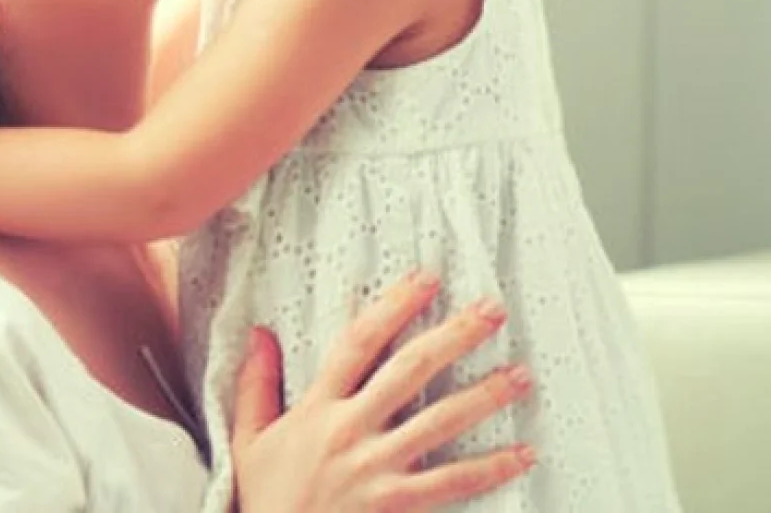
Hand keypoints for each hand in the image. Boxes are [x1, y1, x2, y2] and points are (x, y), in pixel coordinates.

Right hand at [230, 273, 533, 511]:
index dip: (393, 307)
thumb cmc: (266, 498)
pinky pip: (451, 483)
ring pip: (439, 421)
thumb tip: (260, 333)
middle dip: (453, 336)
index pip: (358, 343)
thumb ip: (256, 383)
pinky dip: (490, 468)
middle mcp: (351, 429)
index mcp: (317, 407)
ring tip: (520, 374)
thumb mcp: (248, 438)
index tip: (424, 280)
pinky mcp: (395, 504)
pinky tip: (522, 454)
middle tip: (490, 311)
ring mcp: (376, 467)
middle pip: (410, 370)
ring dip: (484, 396)